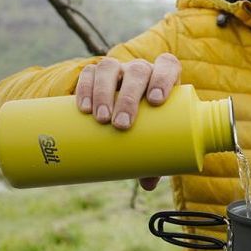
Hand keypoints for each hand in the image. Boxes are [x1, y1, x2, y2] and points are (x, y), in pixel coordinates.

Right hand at [75, 53, 181, 190]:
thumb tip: (149, 184)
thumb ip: (154, 158)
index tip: (156, 101)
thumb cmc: (147, 127)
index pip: (167, 66)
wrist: (122, 111)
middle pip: (138, 71)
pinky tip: (83, 108)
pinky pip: (88, 73)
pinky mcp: (95, 74)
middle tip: (122, 125)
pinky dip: (85, 88)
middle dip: (129, 97)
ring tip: (100, 119)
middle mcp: (141, 70)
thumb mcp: (153, 139)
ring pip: (110, 68)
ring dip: (104, 92)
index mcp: (163, 77)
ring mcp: (118, 69)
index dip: (164, 78)